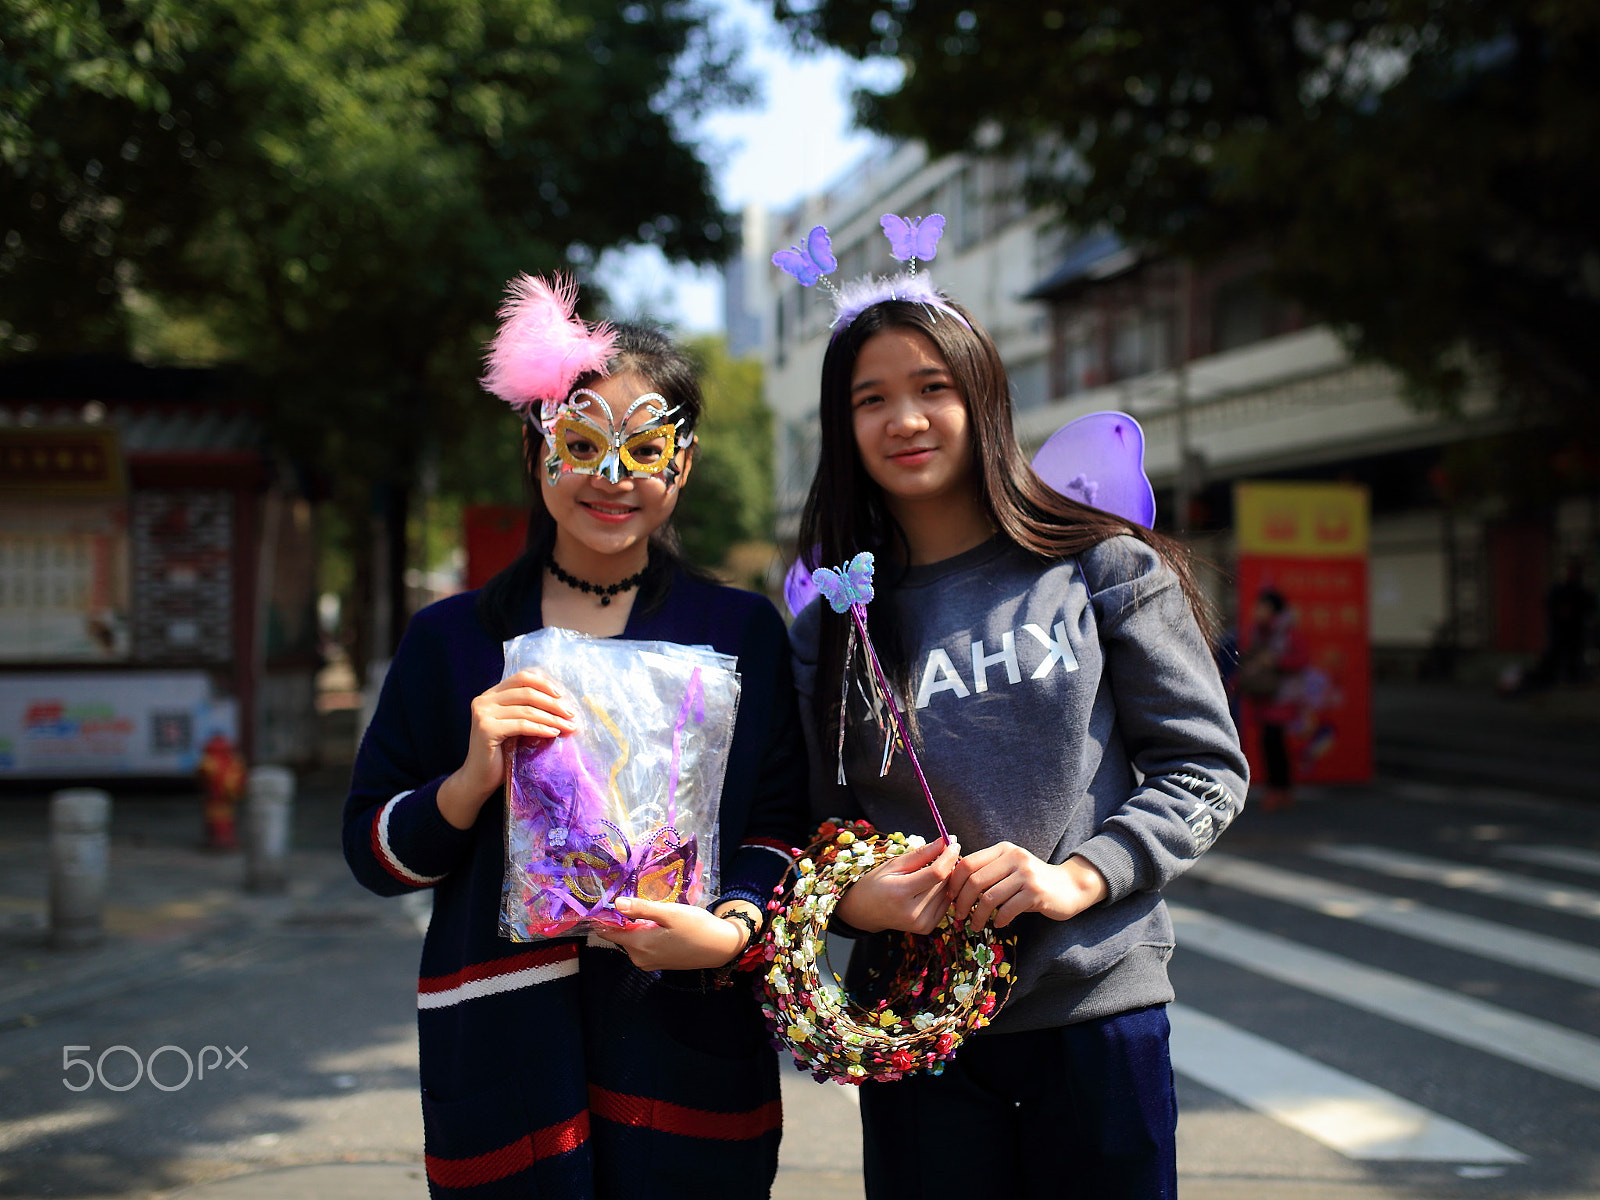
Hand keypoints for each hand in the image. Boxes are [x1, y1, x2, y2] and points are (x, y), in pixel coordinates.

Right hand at [436, 669, 577, 829]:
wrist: (479, 779)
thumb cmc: (501, 754)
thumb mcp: (516, 726)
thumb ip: (528, 710)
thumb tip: (563, 703)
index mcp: (491, 695)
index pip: (521, 678)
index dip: (544, 684)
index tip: (562, 695)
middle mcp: (484, 700)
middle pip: (527, 692)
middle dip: (553, 703)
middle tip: (571, 714)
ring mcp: (483, 714)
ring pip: (527, 709)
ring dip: (552, 718)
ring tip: (568, 726)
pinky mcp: (486, 729)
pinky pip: (522, 725)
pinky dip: (541, 728)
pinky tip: (554, 734)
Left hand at [592, 897, 748, 970]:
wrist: (720, 947)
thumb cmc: (697, 927)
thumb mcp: (670, 913)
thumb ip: (642, 909)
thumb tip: (617, 903)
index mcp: (639, 945)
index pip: (609, 931)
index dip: (604, 915)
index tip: (602, 899)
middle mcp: (639, 957)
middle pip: (620, 934)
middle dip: (622, 917)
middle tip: (631, 895)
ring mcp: (648, 962)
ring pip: (632, 938)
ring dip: (635, 924)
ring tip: (646, 906)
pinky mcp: (657, 962)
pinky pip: (642, 944)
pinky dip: (644, 932)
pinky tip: (656, 920)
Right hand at [834, 836, 960, 934]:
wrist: (864, 912)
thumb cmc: (875, 884)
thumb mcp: (893, 864)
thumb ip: (921, 854)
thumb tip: (945, 842)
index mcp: (900, 893)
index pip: (936, 873)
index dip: (948, 856)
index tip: (953, 842)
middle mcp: (912, 912)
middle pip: (944, 883)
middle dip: (948, 865)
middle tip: (943, 853)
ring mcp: (920, 923)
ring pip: (947, 893)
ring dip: (947, 878)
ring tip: (933, 870)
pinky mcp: (926, 928)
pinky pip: (945, 904)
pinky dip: (943, 892)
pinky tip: (931, 886)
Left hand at [948, 845, 1108, 929]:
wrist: (1069, 886)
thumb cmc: (1031, 881)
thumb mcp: (1010, 867)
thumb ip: (987, 870)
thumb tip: (952, 883)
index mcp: (1004, 849)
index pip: (967, 863)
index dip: (954, 882)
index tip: (950, 898)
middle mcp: (1014, 857)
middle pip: (975, 880)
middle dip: (962, 901)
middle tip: (959, 915)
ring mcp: (1026, 874)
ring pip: (989, 897)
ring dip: (978, 915)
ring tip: (976, 925)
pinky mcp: (1036, 892)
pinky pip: (1007, 909)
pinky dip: (999, 919)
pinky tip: (998, 923)